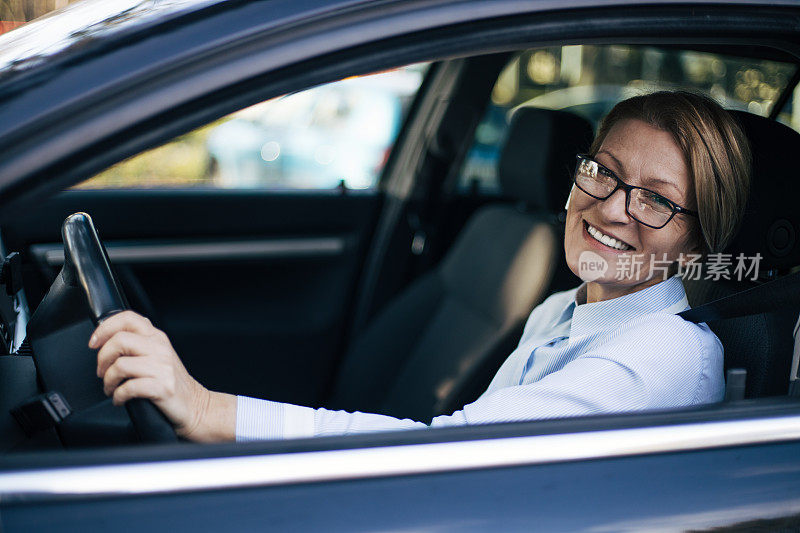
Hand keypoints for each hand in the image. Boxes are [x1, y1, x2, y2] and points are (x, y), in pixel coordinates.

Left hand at [89, 311, 234, 441]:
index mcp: (157, 337)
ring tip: (111, 388)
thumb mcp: (158, 355)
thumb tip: (105, 342)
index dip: (105, 328)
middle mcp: (160, 348)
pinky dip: (118, 396)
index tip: (94, 343)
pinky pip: (128, 388)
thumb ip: (138, 344)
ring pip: (120, 365)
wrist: (196, 405)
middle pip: (119, 341)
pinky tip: (120, 399)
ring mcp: (162, 367)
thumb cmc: (171, 382)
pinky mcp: (162, 387)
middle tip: (102, 372)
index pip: (128, 319)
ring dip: (108, 381)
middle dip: (102, 359)